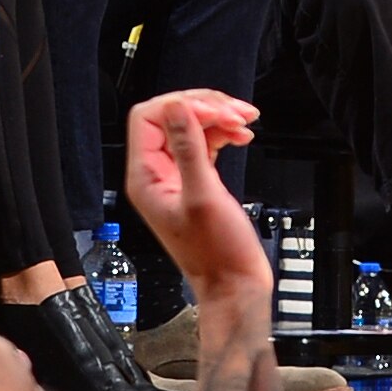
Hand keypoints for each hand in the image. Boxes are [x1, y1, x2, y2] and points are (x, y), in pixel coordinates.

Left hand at [121, 89, 269, 299]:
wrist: (234, 284)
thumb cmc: (217, 254)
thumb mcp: (203, 196)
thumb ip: (189, 149)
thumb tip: (177, 109)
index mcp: (146, 178)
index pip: (148, 119)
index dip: (182, 106)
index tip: (214, 110)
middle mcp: (157, 175)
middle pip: (171, 118)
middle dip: (206, 108)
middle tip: (237, 113)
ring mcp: (177, 178)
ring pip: (192, 128)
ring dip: (219, 118)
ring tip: (245, 122)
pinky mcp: (198, 181)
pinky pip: (206, 144)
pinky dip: (225, 133)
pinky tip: (242, 135)